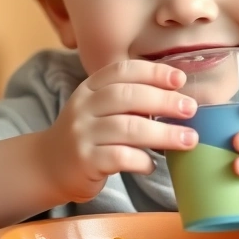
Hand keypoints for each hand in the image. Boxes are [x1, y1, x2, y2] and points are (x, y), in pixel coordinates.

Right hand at [41, 60, 198, 202]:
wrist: (48, 166)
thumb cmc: (88, 135)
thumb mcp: (100, 109)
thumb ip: (129, 100)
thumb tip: (178, 97)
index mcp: (90, 88)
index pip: (122, 71)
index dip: (153, 72)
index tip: (180, 79)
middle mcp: (84, 107)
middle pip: (127, 96)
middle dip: (164, 101)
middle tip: (190, 109)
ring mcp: (82, 134)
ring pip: (127, 128)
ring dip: (163, 133)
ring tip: (188, 139)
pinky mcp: (85, 161)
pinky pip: (120, 157)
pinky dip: (142, 160)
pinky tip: (152, 165)